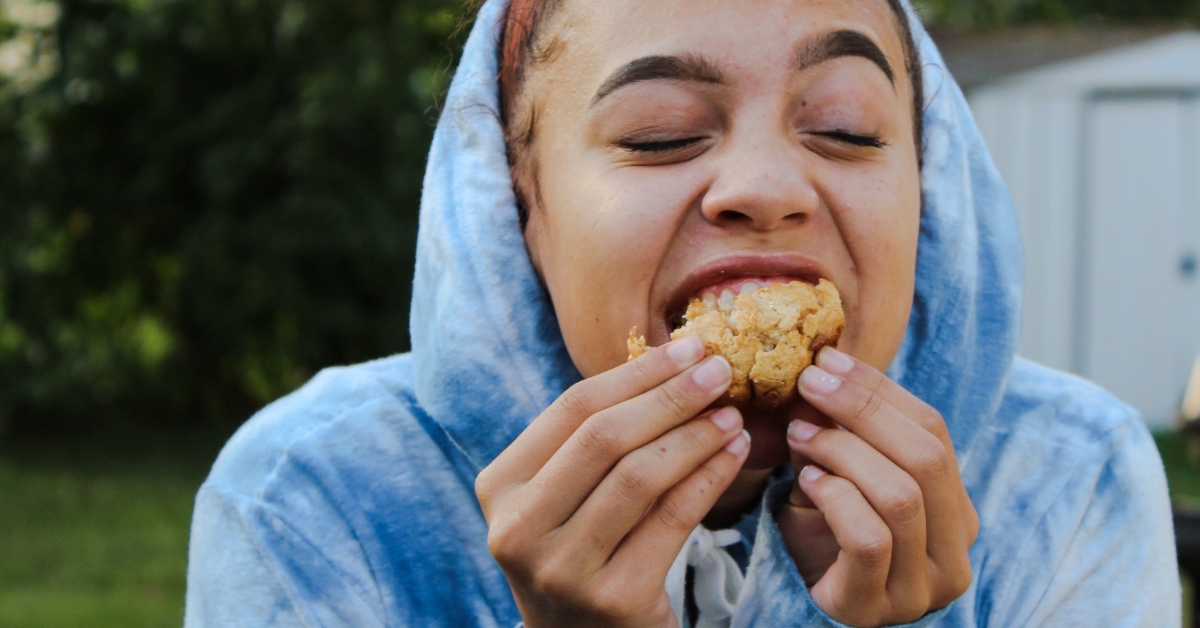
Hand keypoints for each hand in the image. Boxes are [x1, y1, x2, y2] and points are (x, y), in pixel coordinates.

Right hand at [475, 335, 751, 627]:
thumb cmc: (581, 547)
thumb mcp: (564, 492)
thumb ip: (596, 437)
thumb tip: (676, 360)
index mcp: (500, 487)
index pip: (571, 409)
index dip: (636, 373)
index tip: (689, 349)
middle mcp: (518, 529)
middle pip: (603, 438)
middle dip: (669, 396)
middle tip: (718, 371)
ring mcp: (563, 570)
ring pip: (640, 477)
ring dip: (695, 436)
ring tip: (731, 414)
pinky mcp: (614, 600)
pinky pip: (673, 520)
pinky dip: (709, 478)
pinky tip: (733, 455)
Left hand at [777, 347, 977, 626]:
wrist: (803, 603)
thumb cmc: (825, 534)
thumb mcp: (839, 476)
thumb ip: (841, 434)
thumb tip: (823, 371)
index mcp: (956, 511)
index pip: (935, 432)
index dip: (881, 390)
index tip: (830, 360)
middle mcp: (953, 552)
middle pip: (927, 458)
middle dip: (863, 409)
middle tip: (810, 384)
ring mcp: (921, 587)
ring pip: (900, 496)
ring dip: (843, 451)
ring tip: (801, 434)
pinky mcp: (875, 607)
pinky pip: (869, 539)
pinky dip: (836, 498)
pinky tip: (808, 481)